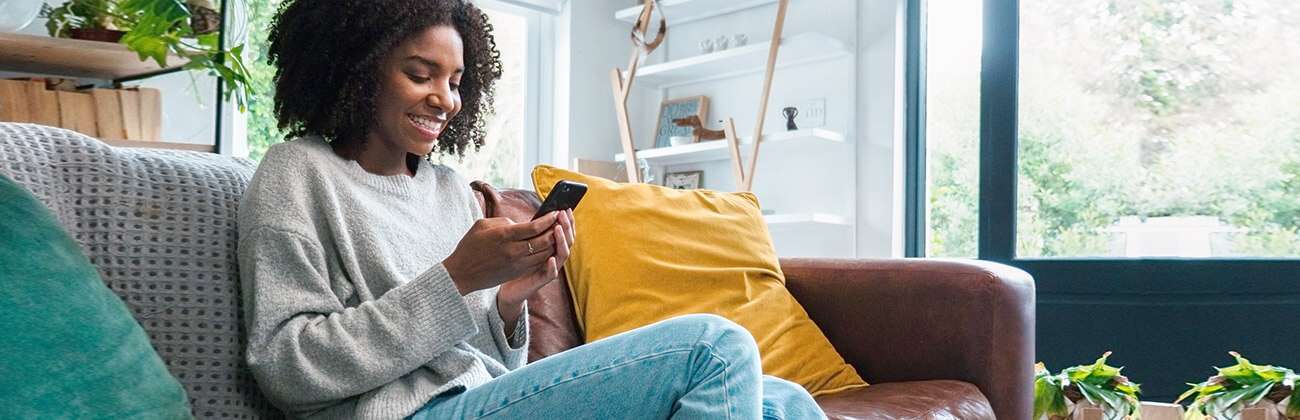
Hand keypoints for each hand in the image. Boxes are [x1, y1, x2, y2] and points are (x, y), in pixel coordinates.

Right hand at [442, 211, 562, 295]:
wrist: (462, 274)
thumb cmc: (470, 246)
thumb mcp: (482, 225)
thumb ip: (503, 221)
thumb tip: (520, 223)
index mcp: (504, 235)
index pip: (534, 227)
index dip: (548, 219)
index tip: (556, 211)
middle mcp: (513, 250)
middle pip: (544, 240)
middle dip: (555, 229)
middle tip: (561, 220)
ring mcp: (517, 263)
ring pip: (544, 252)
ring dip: (554, 242)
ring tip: (558, 232)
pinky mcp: (517, 272)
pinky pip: (538, 262)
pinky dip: (547, 253)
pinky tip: (549, 246)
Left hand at [497, 209, 575, 329]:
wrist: (510, 287)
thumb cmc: (518, 264)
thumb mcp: (526, 244)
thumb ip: (533, 234)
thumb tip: (538, 216)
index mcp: (553, 248)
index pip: (566, 233)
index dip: (568, 221)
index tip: (566, 208)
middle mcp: (555, 257)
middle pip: (568, 241)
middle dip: (566, 226)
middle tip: (562, 214)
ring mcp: (551, 269)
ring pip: (563, 254)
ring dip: (561, 241)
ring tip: (558, 229)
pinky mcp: (542, 280)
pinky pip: (551, 273)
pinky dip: (552, 266)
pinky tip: (550, 258)